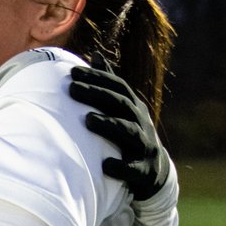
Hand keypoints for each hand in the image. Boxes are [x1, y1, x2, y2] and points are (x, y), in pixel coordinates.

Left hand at [68, 57, 169, 200]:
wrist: (154, 171)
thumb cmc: (129, 134)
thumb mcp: (123, 108)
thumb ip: (110, 85)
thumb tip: (96, 54)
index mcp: (133, 107)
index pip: (117, 86)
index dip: (96, 77)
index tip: (72, 72)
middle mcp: (140, 122)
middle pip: (120, 104)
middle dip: (97, 95)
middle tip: (72, 89)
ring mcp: (144, 146)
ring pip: (129, 132)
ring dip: (109, 125)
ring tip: (88, 120)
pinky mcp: (143, 170)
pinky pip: (133, 169)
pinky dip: (120, 167)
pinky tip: (105, 165)